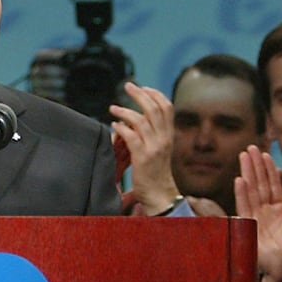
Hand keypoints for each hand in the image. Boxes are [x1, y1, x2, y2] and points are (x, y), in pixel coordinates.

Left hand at [109, 83, 180, 214]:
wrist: (160, 195)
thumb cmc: (156, 172)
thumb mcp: (160, 149)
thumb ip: (153, 133)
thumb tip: (139, 118)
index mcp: (169, 135)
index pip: (167, 107)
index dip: (155, 94)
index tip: (143, 88)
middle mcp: (163, 139)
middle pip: (154, 108)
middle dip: (139, 94)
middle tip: (127, 86)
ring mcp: (153, 148)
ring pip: (141, 120)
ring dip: (124, 111)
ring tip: (112, 108)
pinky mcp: (142, 158)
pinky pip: (131, 137)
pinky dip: (121, 128)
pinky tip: (113, 125)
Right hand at [234, 146, 281, 281]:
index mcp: (279, 212)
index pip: (274, 187)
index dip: (270, 170)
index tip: (266, 154)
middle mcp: (265, 213)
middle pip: (260, 184)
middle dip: (255, 166)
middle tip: (251, 147)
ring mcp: (256, 219)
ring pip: (252, 191)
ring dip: (247, 173)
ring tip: (244, 155)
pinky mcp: (250, 228)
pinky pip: (246, 207)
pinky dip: (243, 194)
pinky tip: (240, 179)